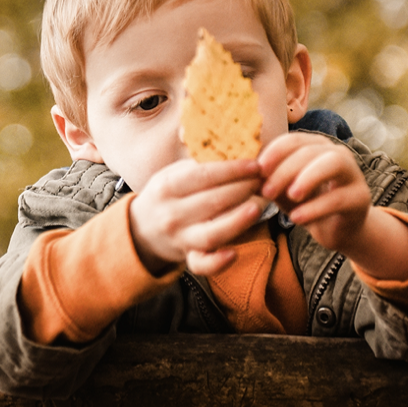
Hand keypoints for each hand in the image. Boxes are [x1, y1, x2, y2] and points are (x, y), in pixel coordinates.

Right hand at [128, 157, 261, 272]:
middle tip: (265, 181)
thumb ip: (198, 161)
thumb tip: (230, 142)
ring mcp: (180, 237)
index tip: (255, 164)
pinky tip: (234, 252)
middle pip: (213, 201)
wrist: (142, 229)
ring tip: (258, 207)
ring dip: (237, 220)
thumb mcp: (172, 173)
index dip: (232, 170)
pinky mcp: (187, 257)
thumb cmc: (167, 195)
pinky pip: (202, 264)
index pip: (204, 176)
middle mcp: (172, 213)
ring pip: (211, 233)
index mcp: (167, 187)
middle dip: (243, 190)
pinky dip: (217, 262)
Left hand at [257, 132, 371, 253]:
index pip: (293, 140)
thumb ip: (267, 179)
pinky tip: (297, 219)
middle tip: (267, 191)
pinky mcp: (360, 198)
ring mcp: (352, 174)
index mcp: (315, 147)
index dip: (274, 152)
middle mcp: (337, 154)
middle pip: (309, 151)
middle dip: (285, 170)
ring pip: (333, 163)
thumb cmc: (305, 203)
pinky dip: (315, 208)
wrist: (335, 230)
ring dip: (307, 178)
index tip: (257, 169)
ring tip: (290, 196)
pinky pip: (338, 198)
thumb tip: (243, 171)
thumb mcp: (282, 190)